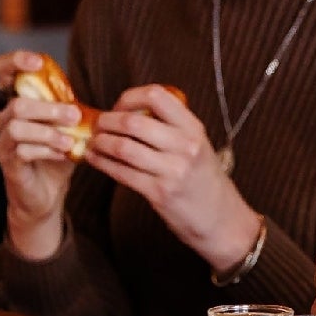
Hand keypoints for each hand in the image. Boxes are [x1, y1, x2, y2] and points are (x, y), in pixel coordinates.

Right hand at [0, 50, 79, 258]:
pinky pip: (21, 150)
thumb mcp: (70, 129)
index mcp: (21, 103)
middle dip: (49, 108)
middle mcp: (6, 119)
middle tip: (75, 117)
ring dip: (48, 131)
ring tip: (70, 141)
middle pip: (18, 103)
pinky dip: (46, 150)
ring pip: (18, 126)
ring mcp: (4, 141)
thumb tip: (104, 101)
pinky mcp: (8, 163)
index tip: (38, 62)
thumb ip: (75, 110)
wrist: (47, 194)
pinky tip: (64, 154)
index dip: (16, 61)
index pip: (4, 71)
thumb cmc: (58, 155)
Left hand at [84, 84, 259, 273]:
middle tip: (97, 124)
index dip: (130, 98)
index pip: (157, 96)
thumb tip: (129, 112)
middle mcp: (185, 146)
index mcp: (194, 128)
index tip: (118, 106)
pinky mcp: (159, 193)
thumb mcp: (198, 145)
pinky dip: (102, 163)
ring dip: (100, 142)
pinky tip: (94, 158)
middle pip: (133, 122)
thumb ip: (172, 127)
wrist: (222, 220)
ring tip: (93, 141)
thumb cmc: (204, 180)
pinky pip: (122, 173)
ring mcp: (173, 170)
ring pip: (123, 147)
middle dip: (107, 121)